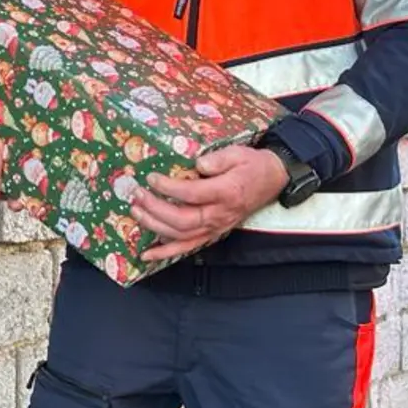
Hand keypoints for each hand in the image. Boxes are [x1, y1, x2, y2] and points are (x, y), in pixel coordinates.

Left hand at [131, 144, 287, 261]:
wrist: (271, 180)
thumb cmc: (251, 165)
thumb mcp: (238, 153)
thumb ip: (218, 159)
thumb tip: (197, 164)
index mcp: (226, 192)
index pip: (193, 194)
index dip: (169, 188)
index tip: (151, 178)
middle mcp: (220, 214)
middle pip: (183, 219)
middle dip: (156, 209)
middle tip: (137, 195)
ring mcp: (216, 227)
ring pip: (182, 235)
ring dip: (155, 226)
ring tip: (136, 212)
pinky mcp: (212, 233)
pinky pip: (188, 247)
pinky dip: (166, 252)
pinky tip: (147, 254)